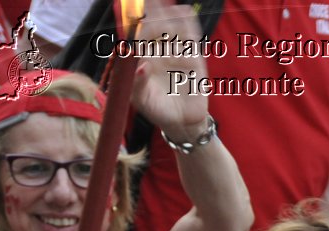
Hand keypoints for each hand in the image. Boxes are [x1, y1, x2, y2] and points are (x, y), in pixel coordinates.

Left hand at [131, 2, 210, 139]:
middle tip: (150, 3)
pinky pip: (192, 41)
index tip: (133, 8)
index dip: (136, 19)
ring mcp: (177, 55)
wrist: (180, 122)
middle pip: (156, 26)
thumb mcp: (140, 99)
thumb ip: (137, 83)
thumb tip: (142, 66)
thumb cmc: (155, 108)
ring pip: (174, 29)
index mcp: (142, 56)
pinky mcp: (195, 61)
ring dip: (170, 17)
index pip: (137, 32)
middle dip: (154, 14)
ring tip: (169, 12)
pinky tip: (186, 12)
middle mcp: (158, 51)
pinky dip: (189, 27)